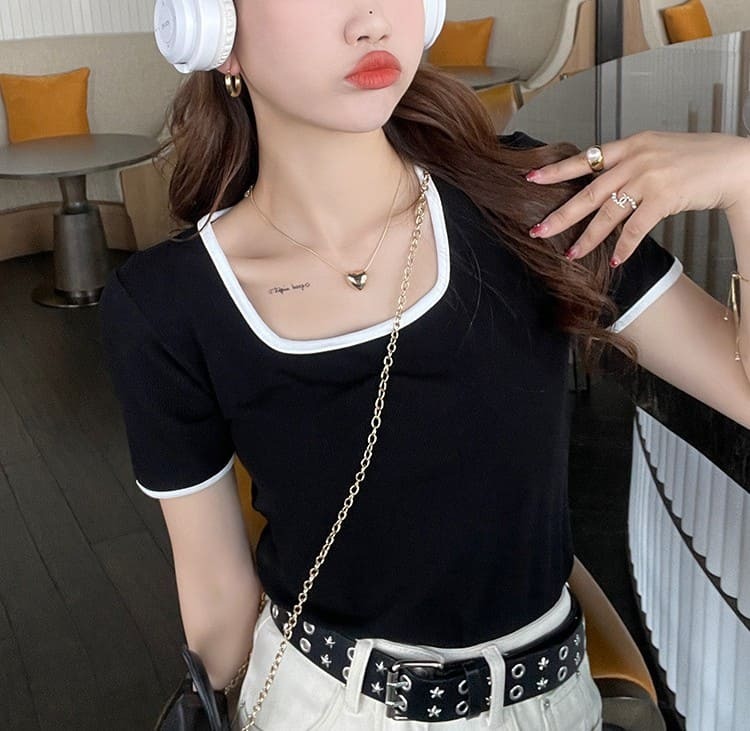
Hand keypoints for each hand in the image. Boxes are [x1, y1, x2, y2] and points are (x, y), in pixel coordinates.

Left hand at [524, 131, 749, 266]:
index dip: (556, 171)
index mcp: (630, 145)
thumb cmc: (694, 158)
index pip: (585, 158)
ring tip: (571, 254)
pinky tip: (614, 260)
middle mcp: (635, 159)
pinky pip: (635, 229)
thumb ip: (627, 163)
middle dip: (560, 215)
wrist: (731, 163)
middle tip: (538, 231)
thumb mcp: (655, 150)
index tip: (531, 179)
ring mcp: (648, 178)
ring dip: (588, 238)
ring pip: (607, 214)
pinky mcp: (663, 198)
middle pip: (588, 192)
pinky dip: (623, 247)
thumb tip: (600, 182)